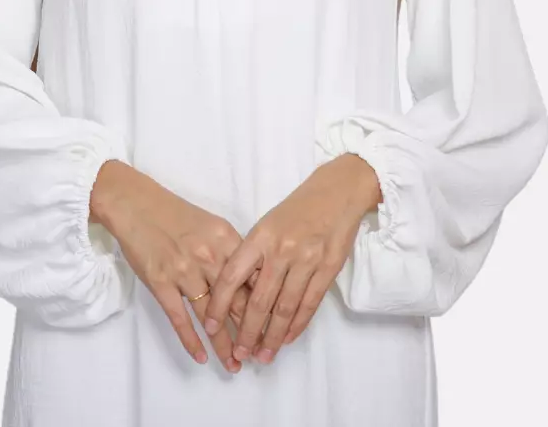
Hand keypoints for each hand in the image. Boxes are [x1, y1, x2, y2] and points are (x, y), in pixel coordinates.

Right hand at [89, 159, 251, 373]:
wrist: (137, 205)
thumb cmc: (176, 215)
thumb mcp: (213, 225)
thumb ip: (232, 251)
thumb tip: (255, 281)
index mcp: (226, 239)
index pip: (254, 278)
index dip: (266, 306)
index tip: (274, 327)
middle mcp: (209, 256)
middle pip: (236, 301)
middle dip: (250, 332)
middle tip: (260, 354)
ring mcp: (184, 271)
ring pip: (210, 316)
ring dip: (224, 344)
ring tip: (235, 364)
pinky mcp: (161, 282)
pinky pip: (179, 318)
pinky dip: (191, 340)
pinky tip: (201, 357)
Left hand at [203, 154, 381, 363]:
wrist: (337, 192)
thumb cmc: (297, 209)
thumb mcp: (267, 224)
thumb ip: (254, 255)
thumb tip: (238, 293)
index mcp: (260, 236)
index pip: (232, 276)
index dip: (219, 305)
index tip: (210, 327)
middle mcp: (281, 250)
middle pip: (259, 301)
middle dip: (246, 333)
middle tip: (238, 354)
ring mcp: (306, 260)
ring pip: (284, 309)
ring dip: (272, 337)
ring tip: (262, 356)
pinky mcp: (328, 269)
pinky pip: (309, 305)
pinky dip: (297, 326)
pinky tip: (287, 339)